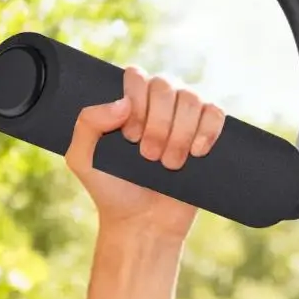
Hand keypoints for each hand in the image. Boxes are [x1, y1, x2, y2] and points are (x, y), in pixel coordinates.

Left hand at [65, 66, 224, 239]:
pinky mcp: (208, 133)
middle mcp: (159, 101)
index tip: (129, 137)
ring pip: (192, 98)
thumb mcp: (82, 159)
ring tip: (168, 164)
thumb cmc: (111, 189)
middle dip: (157, 124)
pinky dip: (207, 131)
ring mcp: (186, 116)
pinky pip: (216, 113)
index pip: (138, 76)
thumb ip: (87, 123)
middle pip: (166, 85)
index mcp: (130, 100)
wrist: (143, 222)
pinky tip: (196, 153)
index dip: (136, 103)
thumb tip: (123, 102)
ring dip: (179, 133)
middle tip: (148, 156)